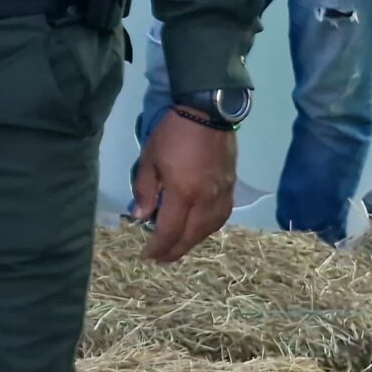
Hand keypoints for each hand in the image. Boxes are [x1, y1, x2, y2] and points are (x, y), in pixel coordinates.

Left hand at [130, 111, 237, 263]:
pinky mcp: (231, 188)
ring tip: (177, 247)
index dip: (158, 247)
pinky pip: (220, 218)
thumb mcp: (149, 159)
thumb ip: (146, 191)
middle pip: (191, 236)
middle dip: (174, 251)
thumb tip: (141, 216)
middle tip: (160, 259)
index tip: (146, 256)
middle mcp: (206, 200)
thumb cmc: (173, 133)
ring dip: (192, 242)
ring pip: (208, 229)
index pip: (170, 231)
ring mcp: (221, 195)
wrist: (208, 112)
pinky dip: (207, 229)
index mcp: (184, 193)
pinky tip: (198, 228)